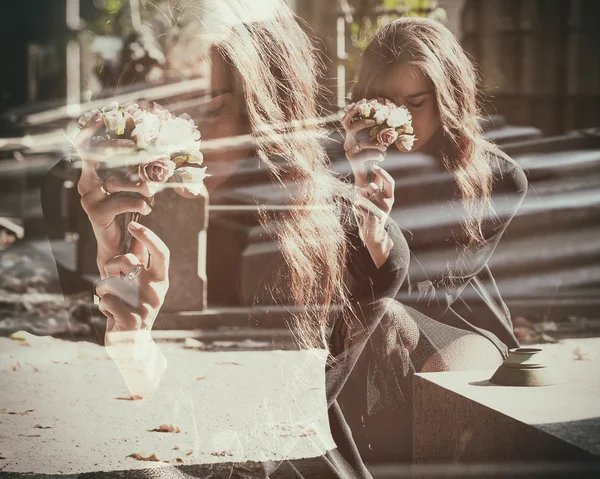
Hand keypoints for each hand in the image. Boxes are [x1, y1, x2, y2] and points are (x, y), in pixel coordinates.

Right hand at [75, 117, 155, 275]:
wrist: (118, 244)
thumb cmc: (128, 211)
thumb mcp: (134, 187)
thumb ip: (139, 170)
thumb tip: (161, 150)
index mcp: (92, 173)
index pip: (88, 147)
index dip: (92, 130)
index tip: (102, 114)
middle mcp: (86, 183)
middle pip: (98, 157)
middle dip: (119, 149)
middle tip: (139, 148)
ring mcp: (88, 198)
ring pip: (116, 181)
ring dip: (139, 183)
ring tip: (154, 189)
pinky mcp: (95, 213)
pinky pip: (120, 201)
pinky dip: (138, 202)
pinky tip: (147, 208)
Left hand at [95, 221, 168, 398]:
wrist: (133, 345)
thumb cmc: (134, 308)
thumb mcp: (141, 285)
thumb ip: (140, 262)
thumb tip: (137, 234)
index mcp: (162, 281)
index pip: (162, 253)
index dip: (148, 236)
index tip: (134, 225)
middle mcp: (157, 292)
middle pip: (129, 261)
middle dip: (112, 264)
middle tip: (109, 274)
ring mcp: (145, 307)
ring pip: (111, 281)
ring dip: (104, 289)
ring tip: (111, 299)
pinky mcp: (131, 320)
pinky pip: (105, 300)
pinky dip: (102, 305)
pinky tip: (110, 313)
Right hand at [341, 105, 387, 186]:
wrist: (365, 178)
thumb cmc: (371, 159)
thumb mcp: (374, 143)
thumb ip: (376, 134)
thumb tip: (387, 120)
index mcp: (350, 137)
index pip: (345, 122)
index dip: (350, 112)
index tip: (359, 105)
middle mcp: (348, 143)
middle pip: (350, 129)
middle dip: (363, 123)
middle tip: (374, 122)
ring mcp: (349, 152)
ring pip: (361, 143)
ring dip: (374, 143)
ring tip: (384, 146)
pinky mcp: (353, 161)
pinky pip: (365, 154)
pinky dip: (375, 154)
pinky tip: (382, 157)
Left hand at [354, 165, 395, 268]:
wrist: (373, 234)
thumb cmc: (373, 214)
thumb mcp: (378, 200)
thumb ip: (377, 186)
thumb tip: (374, 167)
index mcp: (390, 198)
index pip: (389, 182)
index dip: (382, 173)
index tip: (374, 166)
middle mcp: (387, 204)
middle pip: (371, 187)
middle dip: (362, 188)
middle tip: (359, 194)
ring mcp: (380, 211)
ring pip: (362, 195)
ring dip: (357, 198)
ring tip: (360, 205)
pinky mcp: (371, 217)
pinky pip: (357, 205)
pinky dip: (355, 207)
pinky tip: (358, 212)